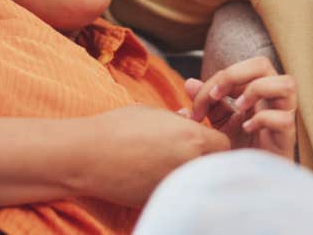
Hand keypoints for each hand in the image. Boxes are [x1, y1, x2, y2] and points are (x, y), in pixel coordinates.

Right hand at [79, 105, 230, 207]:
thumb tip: (187, 118)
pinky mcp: (161, 199)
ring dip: (189, 172)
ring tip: (167, 162)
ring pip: (196, 180)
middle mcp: (190, 164)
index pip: (224, 144)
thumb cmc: (117, 128)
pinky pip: (177, 192)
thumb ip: (176, 118)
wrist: (88, 156)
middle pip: (215, 165)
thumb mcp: (151, 113)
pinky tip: (153, 174)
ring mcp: (177, 185)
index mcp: (193, 138)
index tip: (203, 138)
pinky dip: (172, 185)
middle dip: (206, 158)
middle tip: (188, 151)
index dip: (215, 140)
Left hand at [183, 56, 295, 158]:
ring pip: (286, 84)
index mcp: (258, 92)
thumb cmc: (240, 151)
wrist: (251, 183)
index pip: (242, 67)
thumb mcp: (219, 124)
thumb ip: (208, 103)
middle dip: (235, 74)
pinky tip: (247, 129)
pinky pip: (285, 119)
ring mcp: (283, 117)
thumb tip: (189, 83)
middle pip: (263, 64)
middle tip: (216, 95)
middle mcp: (273, 100)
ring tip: (239, 107)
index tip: (199, 102)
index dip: (219, 78)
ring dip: (258, 90)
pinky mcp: (287, 138)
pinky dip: (264, 120)